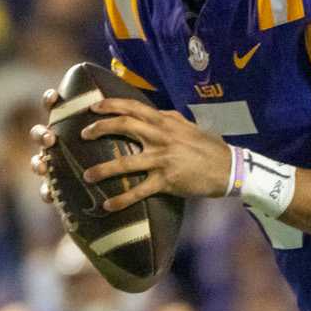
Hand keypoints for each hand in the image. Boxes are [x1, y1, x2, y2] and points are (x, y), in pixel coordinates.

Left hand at [68, 96, 232, 211]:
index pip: (134, 107)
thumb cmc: (208, 147)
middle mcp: (161, 137)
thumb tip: (153, 111)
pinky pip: (139, 191)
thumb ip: (169, 118)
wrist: (228, 168)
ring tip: (86, 176)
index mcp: (165, 122)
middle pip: (124, 126)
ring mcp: (162, 159)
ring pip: (125, 162)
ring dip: (103, 170)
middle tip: (82, 134)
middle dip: (99, 128)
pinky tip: (108, 205)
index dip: (111, 105)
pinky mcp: (166, 181)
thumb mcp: (188, 126)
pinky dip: (122, 199)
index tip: (93, 106)